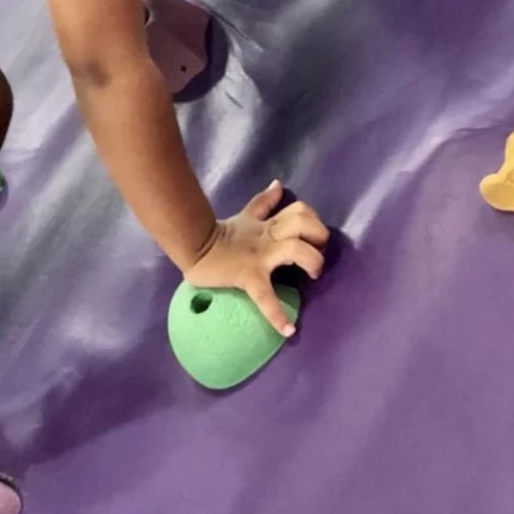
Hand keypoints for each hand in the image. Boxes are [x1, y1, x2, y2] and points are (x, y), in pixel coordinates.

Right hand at [183, 181, 329, 336]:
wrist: (194, 247)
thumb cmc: (221, 236)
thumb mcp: (246, 215)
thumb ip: (264, 202)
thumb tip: (278, 184)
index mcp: (269, 225)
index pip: (299, 210)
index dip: (315, 221)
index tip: (316, 238)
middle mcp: (269, 238)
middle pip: (303, 223)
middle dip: (319, 237)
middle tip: (317, 253)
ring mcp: (260, 257)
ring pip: (295, 250)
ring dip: (312, 262)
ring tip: (313, 275)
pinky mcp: (249, 276)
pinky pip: (266, 296)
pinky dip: (277, 314)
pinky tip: (288, 330)